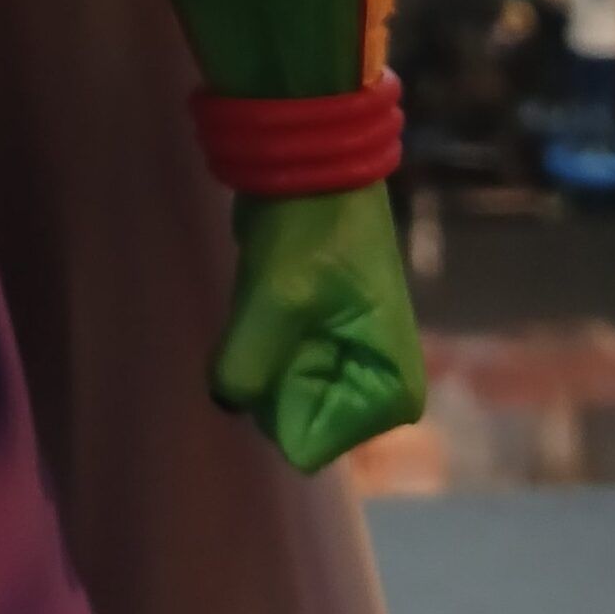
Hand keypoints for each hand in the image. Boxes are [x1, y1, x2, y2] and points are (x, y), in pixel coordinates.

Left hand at [210, 185, 425, 474]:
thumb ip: (248, 365)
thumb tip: (226, 401)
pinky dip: (254, 337)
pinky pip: (266, 367)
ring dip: (256, 350)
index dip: (276, 394)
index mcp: (388, 395)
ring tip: (272, 299)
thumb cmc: (310, 232)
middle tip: (275, 313)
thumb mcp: (277, 298)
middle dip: (266, 371)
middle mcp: (374, 395)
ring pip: (271, 394)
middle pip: (287, 420)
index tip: (285, 336)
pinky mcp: (315, 346)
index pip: (305, 443)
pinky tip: (265, 298)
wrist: (313, 171)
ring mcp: (343, 370)